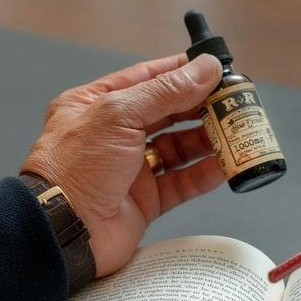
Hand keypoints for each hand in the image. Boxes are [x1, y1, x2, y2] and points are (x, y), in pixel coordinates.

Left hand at [22, 53, 224, 277]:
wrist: (63, 231)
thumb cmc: (75, 167)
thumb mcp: (119, 114)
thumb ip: (166, 91)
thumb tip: (205, 69)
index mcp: (97, 104)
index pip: (147, 79)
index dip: (183, 73)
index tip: (216, 69)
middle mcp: (114, 135)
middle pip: (168, 114)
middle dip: (202, 107)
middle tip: (235, 102)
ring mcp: (130, 169)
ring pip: (178, 149)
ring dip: (208, 141)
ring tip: (237, 133)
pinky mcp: (144, 201)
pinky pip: (181, 182)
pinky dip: (203, 174)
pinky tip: (224, 166)